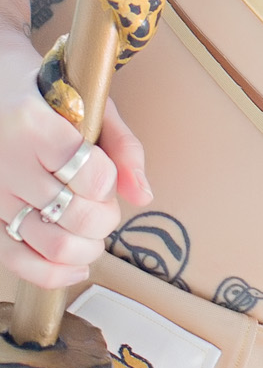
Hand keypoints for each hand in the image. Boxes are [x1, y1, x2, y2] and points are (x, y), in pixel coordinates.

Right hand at [0, 29, 150, 289]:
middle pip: (75, 214)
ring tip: (95, 234)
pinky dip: (54, 274)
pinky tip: (77, 266)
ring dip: (87, 248)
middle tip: (106, 205)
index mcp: (33, 123)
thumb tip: (143, 195)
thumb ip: (122, 146)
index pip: (89, 172)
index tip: (105, 172)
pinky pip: (19, 262)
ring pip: (50, 245)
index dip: (108, 181)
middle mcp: (8, 161)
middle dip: (105, 219)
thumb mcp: (90, 102)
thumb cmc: (49, 93)